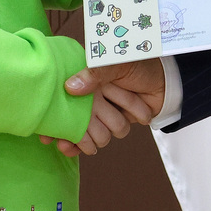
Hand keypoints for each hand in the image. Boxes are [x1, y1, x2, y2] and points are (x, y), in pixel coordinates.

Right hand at [39, 59, 166, 157]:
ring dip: (93, 133)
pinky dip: (85, 145)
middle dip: (69, 129)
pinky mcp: (111, 122)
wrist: (168, 82)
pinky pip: (93, 138)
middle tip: (63, 138)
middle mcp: (89, 94)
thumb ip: (96, 72)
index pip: (61, 95)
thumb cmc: (141, 65)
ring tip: (95, 132)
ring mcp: (99, 109)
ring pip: (85, 129)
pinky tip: (76, 149)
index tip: (42, 128)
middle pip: (71, 117)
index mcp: (87, 76)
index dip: (52, 112)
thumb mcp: (118, 62)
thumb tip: (70, 87)